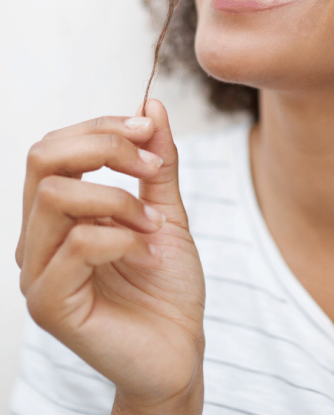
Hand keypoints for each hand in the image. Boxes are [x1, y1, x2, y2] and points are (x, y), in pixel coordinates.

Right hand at [17, 99, 204, 413]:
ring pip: (56, 196)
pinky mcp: (50, 305)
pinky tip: (145, 252)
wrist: (180, 346)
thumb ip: (157, 162)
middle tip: (151, 166)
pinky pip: (78, 245)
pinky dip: (122, 236)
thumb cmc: (168, 282)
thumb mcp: (168, 209)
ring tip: (153, 222)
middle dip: (106, 147)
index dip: (102, 127)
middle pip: (43, 158)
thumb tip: (150, 105)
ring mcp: (37, 273)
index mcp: (57, 214)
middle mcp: (37, 239)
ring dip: (119, 198)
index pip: (53, 146)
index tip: (148, 129)